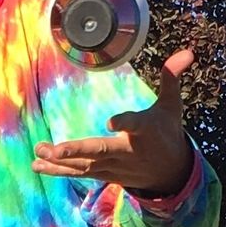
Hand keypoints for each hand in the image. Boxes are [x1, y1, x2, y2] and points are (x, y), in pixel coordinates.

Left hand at [33, 47, 195, 197]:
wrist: (170, 173)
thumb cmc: (167, 132)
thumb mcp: (172, 106)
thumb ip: (172, 78)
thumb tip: (187, 52)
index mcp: (144, 131)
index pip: (135, 125)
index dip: (125, 123)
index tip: (112, 122)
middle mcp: (127, 152)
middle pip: (101, 151)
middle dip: (78, 150)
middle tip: (56, 148)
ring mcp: (113, 166)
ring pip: (85, 165)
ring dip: (60, 160)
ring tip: (39, 151)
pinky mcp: (104, 174)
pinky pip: (79, 173)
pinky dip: (58, 171)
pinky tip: (37, 165)